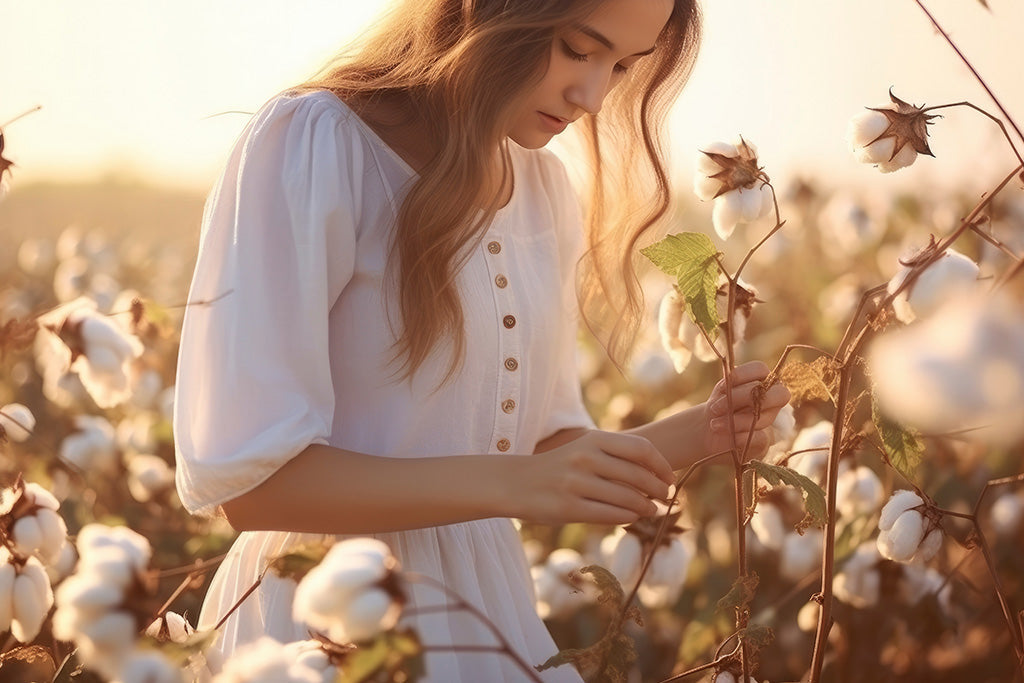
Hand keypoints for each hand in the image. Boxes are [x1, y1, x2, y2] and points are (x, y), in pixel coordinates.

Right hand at [507, 431, 674, 525]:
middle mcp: (586, 458)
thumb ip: (616, 458)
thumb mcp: (585, 450)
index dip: (662, 466)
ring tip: (651, 510)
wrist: (516, 483)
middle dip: (659, 490)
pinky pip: (610, 515)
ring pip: (628, 499)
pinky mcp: (568, 508)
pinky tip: (631, 517)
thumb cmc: (560, 467)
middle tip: (666, 499)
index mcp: (594, 439)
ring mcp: (576, 483)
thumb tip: (658, 477)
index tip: (670, 479)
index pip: (642, 449)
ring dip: (646, 507)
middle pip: (638, 476)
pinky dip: (627, 518)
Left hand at [704, 360, 790, 458]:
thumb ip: (728, 385)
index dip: (741, 375)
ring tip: (714, 424)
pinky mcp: (767, 438)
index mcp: (762, 379)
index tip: (721, 386)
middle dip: (741, 398)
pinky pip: (760, 438)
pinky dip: (741, 437)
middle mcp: (772, 396)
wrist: (712, 429)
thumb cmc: (719, 404)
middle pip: (771, 392)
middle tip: (716, 407)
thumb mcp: (720, 393)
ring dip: (734, 421)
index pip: (760, 369)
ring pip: (761, 417)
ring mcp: (771, 417)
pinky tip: (730, 437)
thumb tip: (730, 379)